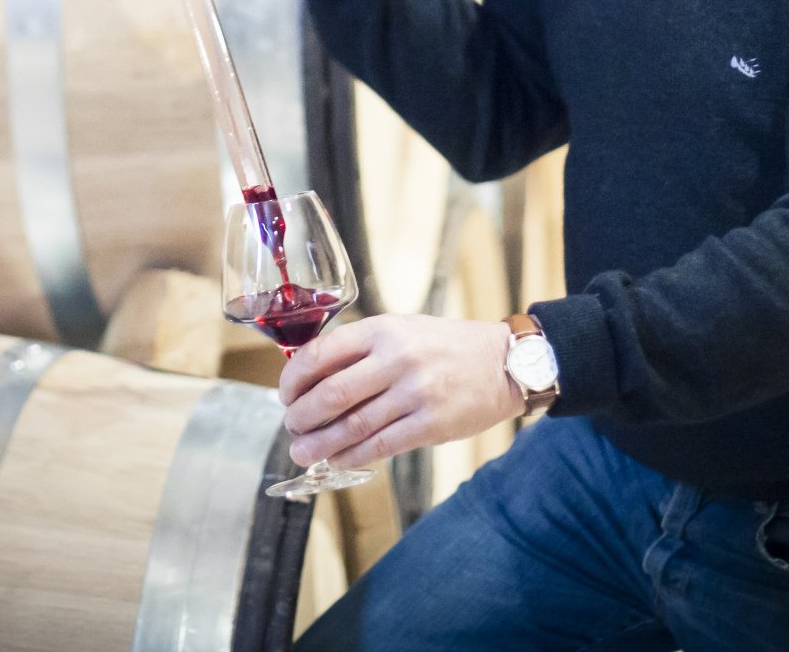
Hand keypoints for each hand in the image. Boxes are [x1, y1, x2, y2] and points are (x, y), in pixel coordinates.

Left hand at [277, 314, 524, 468]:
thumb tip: (314, 378)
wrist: (504, 362)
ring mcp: (415, 393)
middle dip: (302, 416)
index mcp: (385, 329)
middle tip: (292, 427)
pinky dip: (352, 456)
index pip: (322, 353)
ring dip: (320, 443)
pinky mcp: (430, 425)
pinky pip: (379, 446)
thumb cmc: (448, 345)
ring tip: (302, 452)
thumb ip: (364, 348)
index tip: (284, 394)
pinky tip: (338, 460)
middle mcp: (397, 358)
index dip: (293, 378)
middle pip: (332, 394)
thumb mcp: (404, 329)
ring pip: (352, 426)